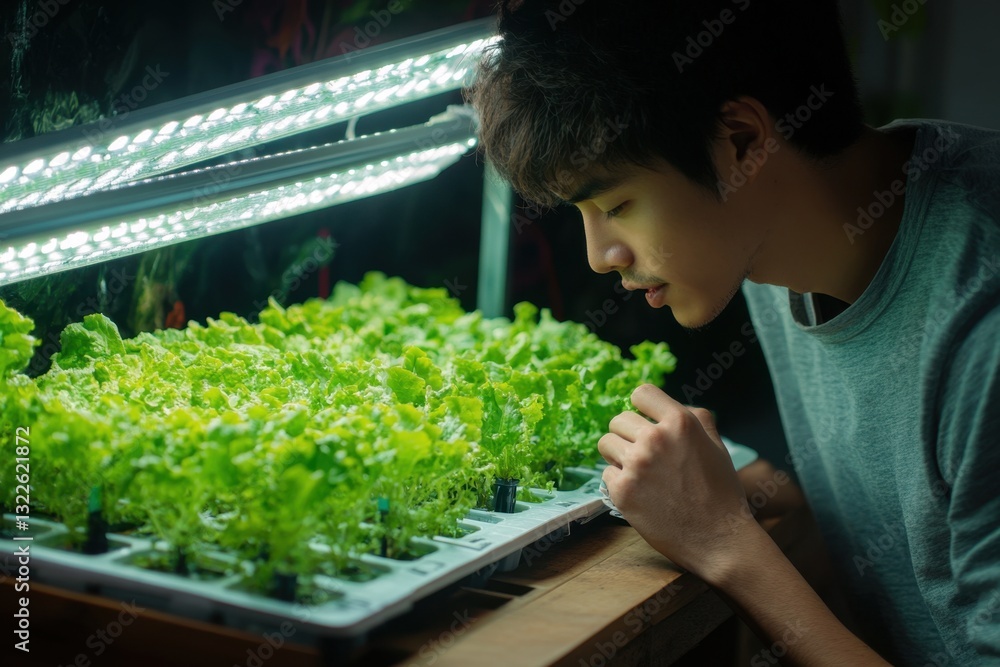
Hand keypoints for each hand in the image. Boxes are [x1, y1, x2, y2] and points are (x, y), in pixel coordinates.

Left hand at [599, 384, 760, 578]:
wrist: (718, 539)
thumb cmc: (721, 492)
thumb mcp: (717, 446)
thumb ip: (696, 418)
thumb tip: (672, 406)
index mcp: (680, 422)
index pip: (641, 393)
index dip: (641, 407)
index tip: (644, 420)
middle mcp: (655, 438)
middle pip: (619, 419)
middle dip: (628, 435)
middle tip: (644, 455)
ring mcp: (636, 465)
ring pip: (606, 443)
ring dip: (618, 455)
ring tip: (639, 471)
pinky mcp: (622, 491)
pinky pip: (606, 472)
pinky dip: (618, 481)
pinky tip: (640, 492)